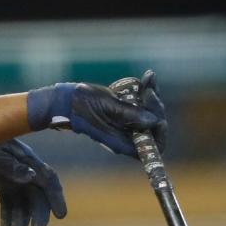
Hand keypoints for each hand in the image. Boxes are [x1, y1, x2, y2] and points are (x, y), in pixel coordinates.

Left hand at [0, 138, 66, 225]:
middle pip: (36, 196)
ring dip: (20, 222)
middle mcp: (24, 169)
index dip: (56, 197)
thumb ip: (12, 166)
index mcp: (27, 159)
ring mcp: (13, 176)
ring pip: (22, 203)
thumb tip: (31, 176)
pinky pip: (8, 203)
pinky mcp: (2, 182)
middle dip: (38, 216)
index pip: (48, 179)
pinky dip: (8, 218)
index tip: (60, 216)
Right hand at [27, 72, 165, 156]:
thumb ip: (129, 114)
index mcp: (122, 142)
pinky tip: (146, 78)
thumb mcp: (106, 106)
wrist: (66, 100)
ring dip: (152, 97)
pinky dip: (145, 93)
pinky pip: (140, 105)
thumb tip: (154, 120)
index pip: (153, 147)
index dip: (160, 133)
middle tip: (149, 90)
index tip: (157, 116)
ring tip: (148, 79)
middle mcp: (127, 135)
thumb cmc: (81, 105)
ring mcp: (125, 124)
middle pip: (154, 127)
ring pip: (149, 114)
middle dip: (155, 108)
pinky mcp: (122, 113)